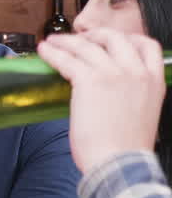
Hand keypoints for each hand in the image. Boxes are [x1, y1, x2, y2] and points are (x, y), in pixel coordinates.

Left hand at [37, 29, 164, 174]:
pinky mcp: (89, 81)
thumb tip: (109, 94)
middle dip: (95, 35)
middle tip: (79, 39)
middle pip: (116, 37)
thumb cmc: (125, 148)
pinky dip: (53, 52)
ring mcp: (114, 73)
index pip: (148, 46)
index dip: (127, 39)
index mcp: (154, 81)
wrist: (120, 162)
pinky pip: (67, 59)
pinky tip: (44, 51)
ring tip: (52, 41)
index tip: (110, 41)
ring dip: (66, 41)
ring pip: (87, 45)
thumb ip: (131, 97)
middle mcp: (136, 72)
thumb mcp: (141, 114)